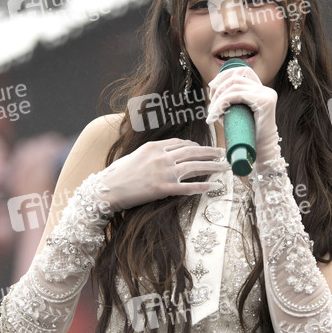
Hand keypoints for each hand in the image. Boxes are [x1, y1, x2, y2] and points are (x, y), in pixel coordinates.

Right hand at [98, 139, 229, 210]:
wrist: (107, 189)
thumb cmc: (118, 174)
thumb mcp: (135, 156)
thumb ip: (151, 153)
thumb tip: (163, 154)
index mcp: (154, 147)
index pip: (180, 143)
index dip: (195, 145)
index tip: (204, 148)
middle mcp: (161, 157)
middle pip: (192, 152)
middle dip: (209, 152)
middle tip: (222, 153)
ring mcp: (164, 173)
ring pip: (194, 166)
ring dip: (212, 166)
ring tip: (224, 166)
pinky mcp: (163, 189)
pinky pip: (187, 187)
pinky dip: (201, 186)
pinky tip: (212, 186)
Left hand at [206, 68, 280, 159]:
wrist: (261, 152)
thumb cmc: (247, 136)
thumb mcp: (237, 114)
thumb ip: (229, 101)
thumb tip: (211, 91)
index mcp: (262, 90)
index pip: (243, 71)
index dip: (225, 74)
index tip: (212, 86)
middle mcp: (266, 90)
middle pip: (235, 77)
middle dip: (217, 88)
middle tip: (209, 104)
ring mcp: (266, 94)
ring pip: (233, 86)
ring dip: (217, 99)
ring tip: (211, 113)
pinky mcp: (264, 101)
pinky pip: (235, 95)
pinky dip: (221, 103)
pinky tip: (214, 115)